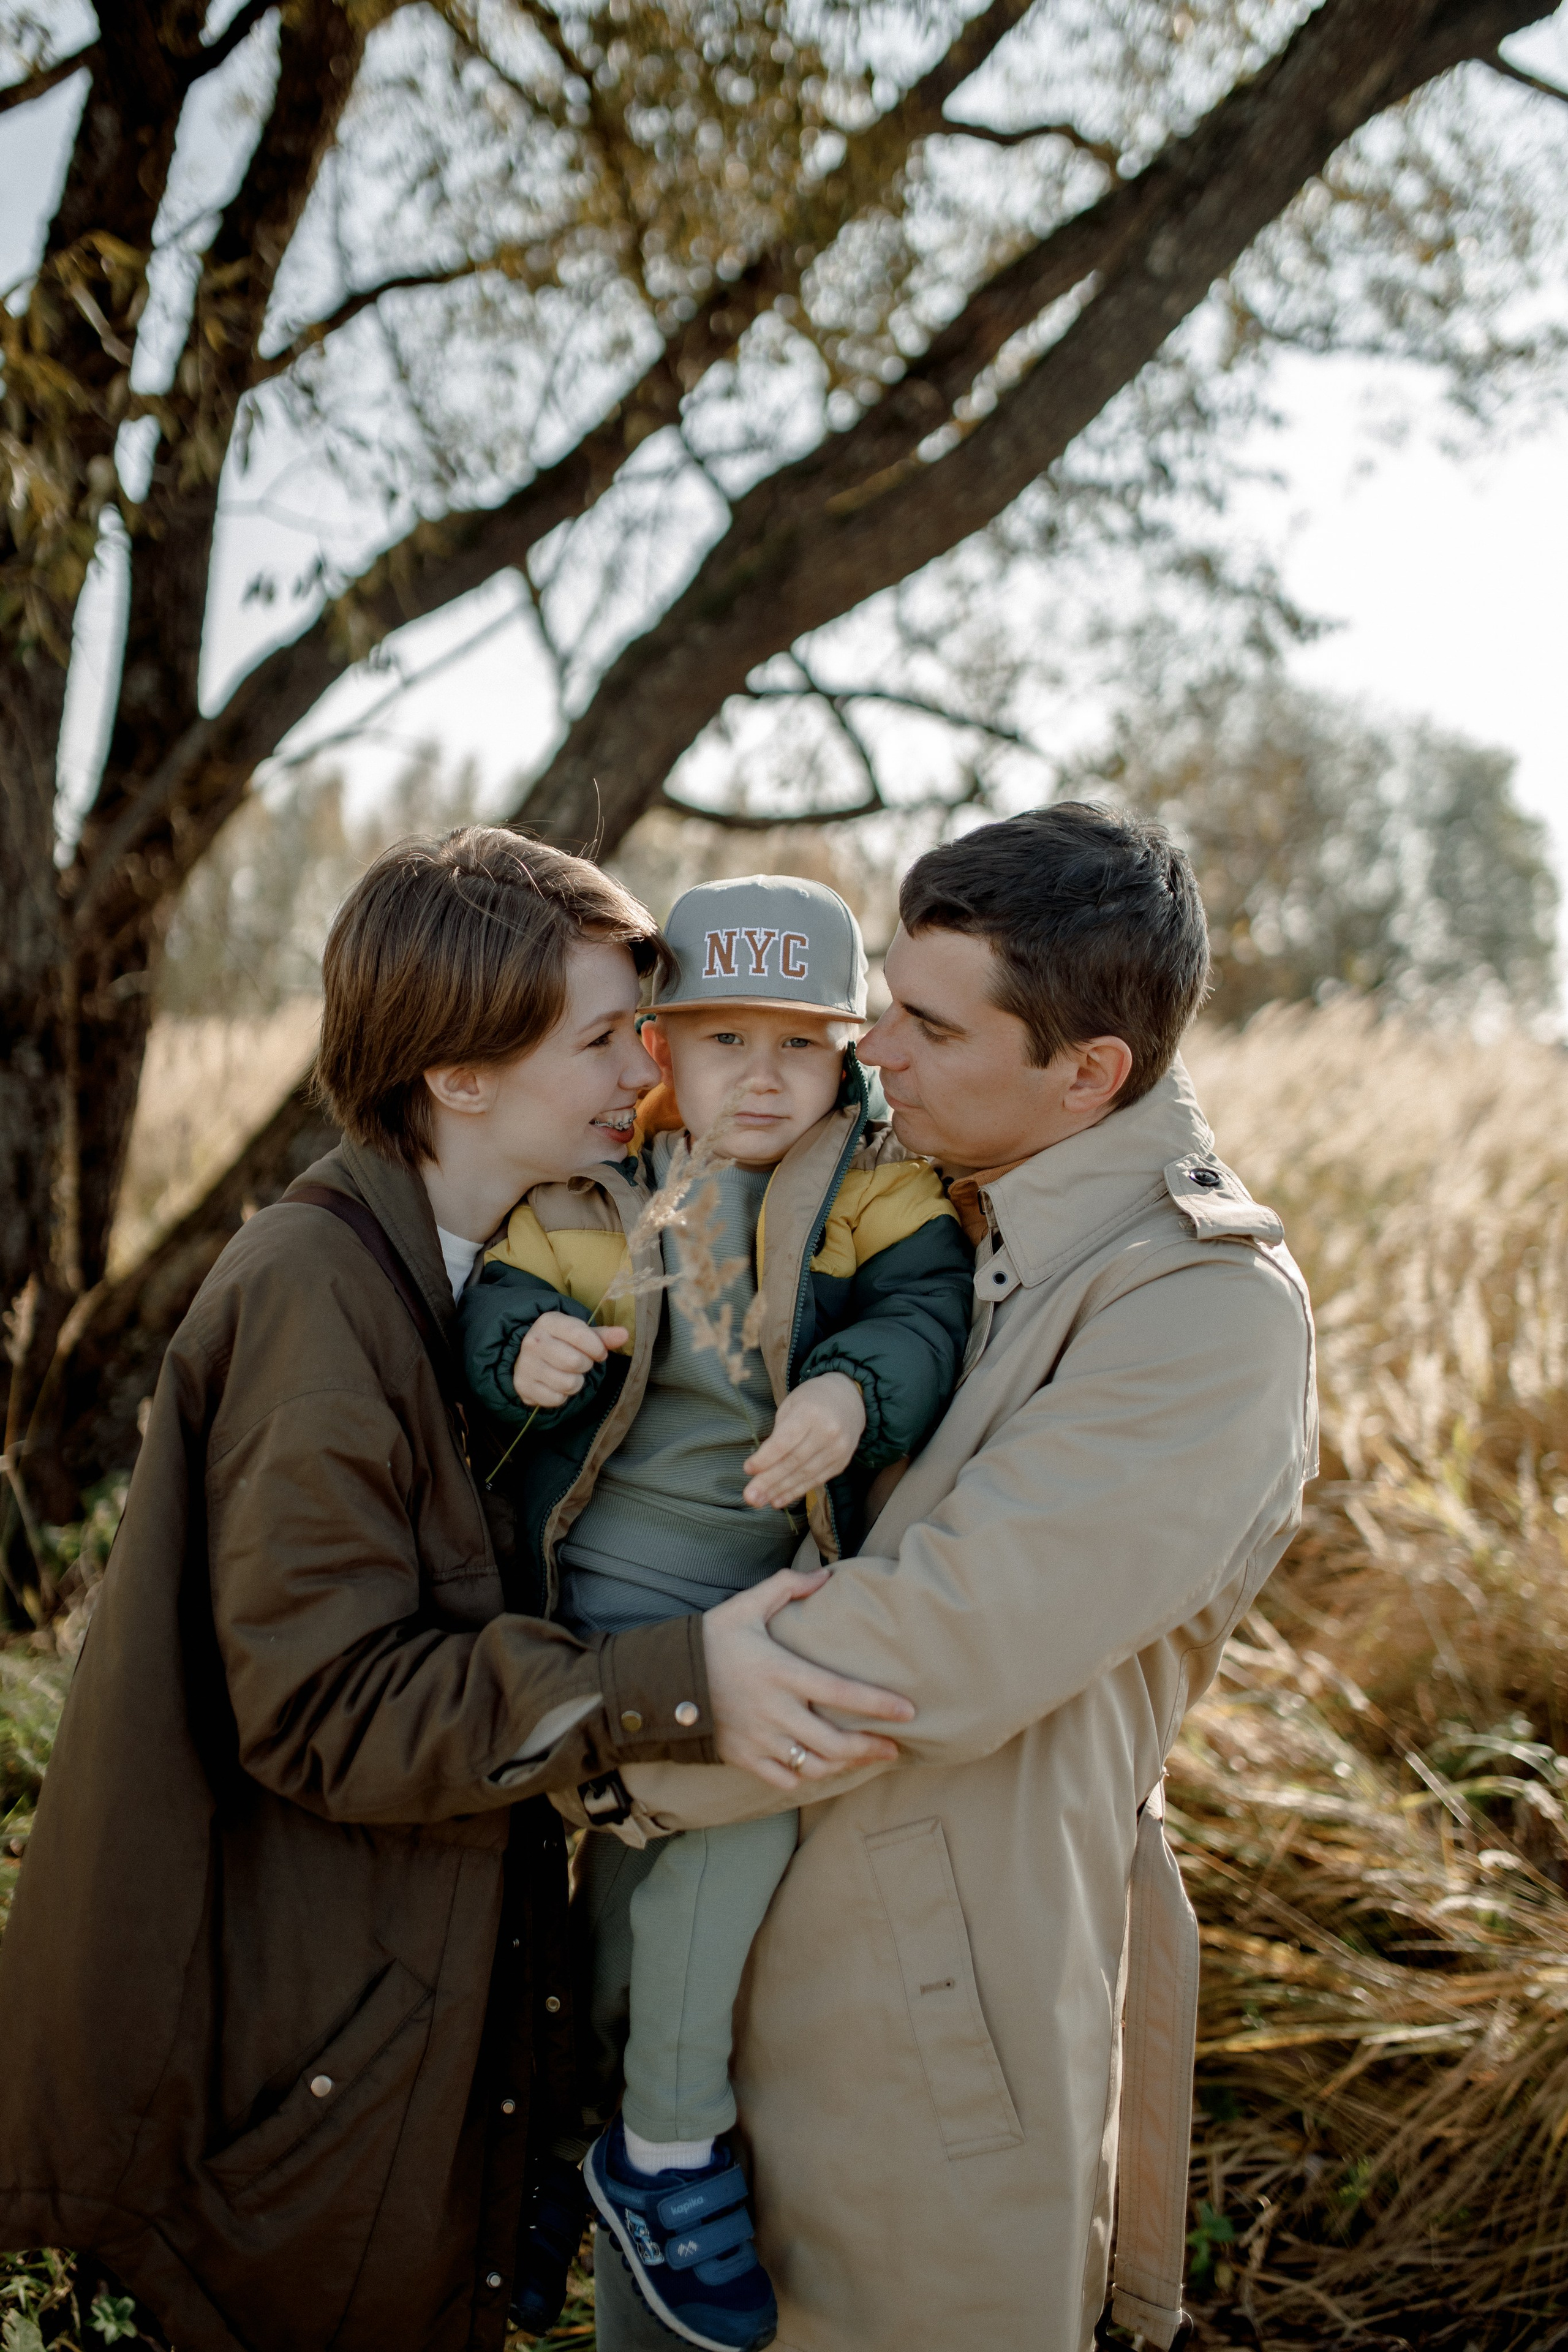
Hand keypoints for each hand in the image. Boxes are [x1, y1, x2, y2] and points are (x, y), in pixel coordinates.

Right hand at [512, 1311, 628, 1408]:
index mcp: (548, 1322)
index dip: (597, 1348)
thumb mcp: (578, 1333)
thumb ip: (602, 1336)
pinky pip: (557, 1399)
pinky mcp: (524, 1387)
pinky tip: (556, 1384)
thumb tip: (624, 1335)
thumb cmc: (559, 1343)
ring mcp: (526, 1366)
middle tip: (581, 1363)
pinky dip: (562, 1396)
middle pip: (576, 1362)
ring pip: (569, 1383)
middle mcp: (533, 1342)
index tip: (600, 1353)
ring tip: (569, 1374)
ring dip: (576, 1382)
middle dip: (585, 1365)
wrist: (524, 1357)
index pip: (580, 1335)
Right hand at [703, 1568, 914, 1792]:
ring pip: (813, 1766)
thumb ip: (786, 1587)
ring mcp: (759, 1738)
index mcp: (781, 1672)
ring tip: (863, 1758)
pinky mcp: (743, 1757)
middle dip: (870, 1748)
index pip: (840, 1692)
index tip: (907, 1711)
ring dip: (843, 1765)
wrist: (664, 1679)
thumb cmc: (711, 1639)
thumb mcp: (745, 1605)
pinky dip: (806, 1777)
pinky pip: (784, 1778)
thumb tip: (825, 1576)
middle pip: (834, 1742)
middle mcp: (774, 1710)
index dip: (877, 1704)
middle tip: (894, 1748)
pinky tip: (820, 1767)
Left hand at [742, 1373, 864, 1510]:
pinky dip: (796, 1491)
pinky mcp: (842, 1462)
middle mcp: (828, 1432)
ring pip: (805, 1475)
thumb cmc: (812, 1400)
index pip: (785, 1441)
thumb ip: (778, 1433)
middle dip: (769, 1481)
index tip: (747, 1469)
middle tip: (750, 1497)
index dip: (765, 1458)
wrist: (849, 1399)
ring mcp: (838, 1449)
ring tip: (760, 1501)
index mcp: (810, 1412)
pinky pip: (816, 1480)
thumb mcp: (791, 1406)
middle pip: (794, 1461)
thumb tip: (760, 1466)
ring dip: (780, 1491)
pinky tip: (779, 1499)